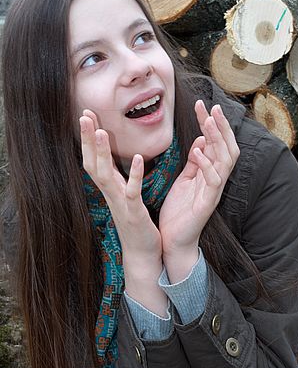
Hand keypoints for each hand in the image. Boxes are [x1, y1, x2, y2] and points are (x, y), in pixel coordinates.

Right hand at [79, 109, 162, 262]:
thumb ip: (122, 177)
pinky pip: (131, 192)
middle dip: (87, 139)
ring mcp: (120, 203)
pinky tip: (136, 158)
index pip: (94, 159)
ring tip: (101, 130)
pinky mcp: (134, 213)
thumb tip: (120, 158)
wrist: (143, 252)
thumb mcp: (127, 196)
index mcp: (110, 188)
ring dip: (102, 153)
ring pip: (105, 175)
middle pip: (92, 163)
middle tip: (84, 115)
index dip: (88, 138)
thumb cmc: (137, 223)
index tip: (86, 114)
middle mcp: (110, 194)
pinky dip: (132, 176)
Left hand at [159, 100, 239, 254]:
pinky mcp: (208, 203)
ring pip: (225, 161)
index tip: (203, 105)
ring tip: (207, 122)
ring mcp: (214, 191)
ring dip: (217, 140)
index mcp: (210, 172)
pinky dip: (207, 165)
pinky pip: (214, 181)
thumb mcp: (185, 179)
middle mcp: (217, 180)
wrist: (173, 239)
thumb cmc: (179, 211)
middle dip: (221, 126)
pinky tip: (197, 152)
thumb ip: (195, 162)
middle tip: (213, 107)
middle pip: (227, 147)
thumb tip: (201, 140)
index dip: (212, 123)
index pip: (216, 143)